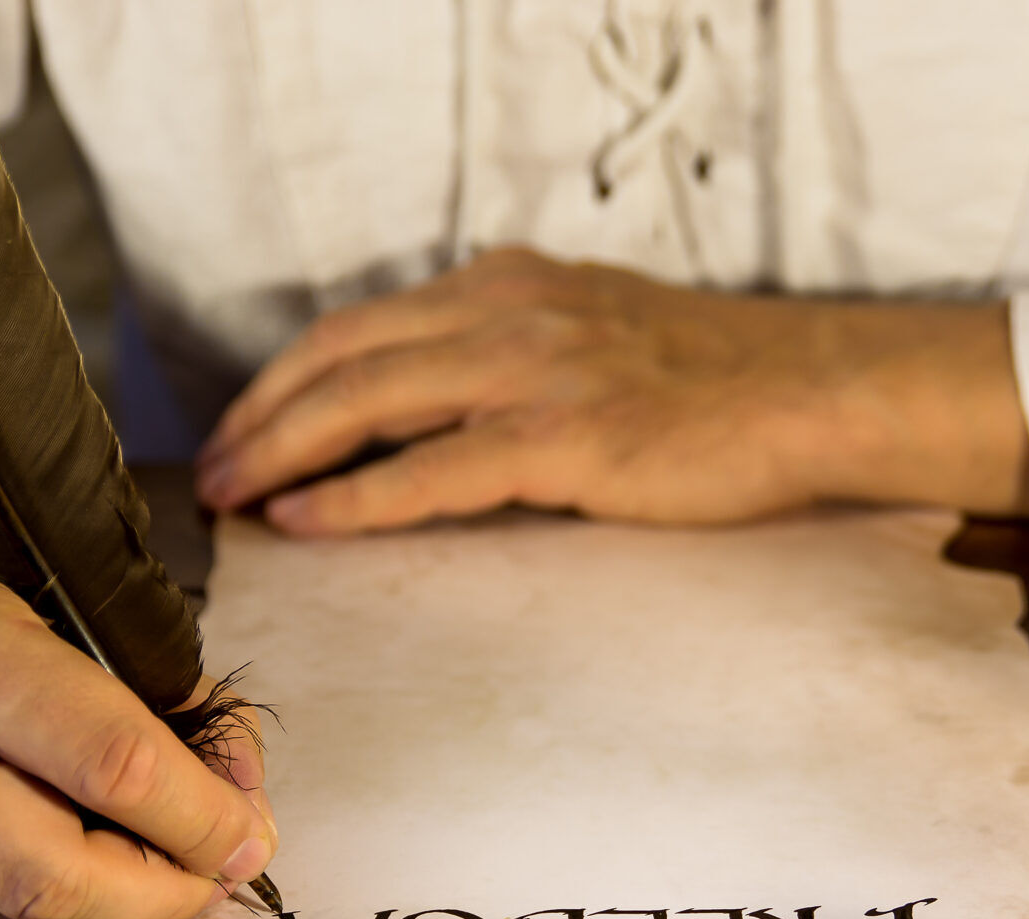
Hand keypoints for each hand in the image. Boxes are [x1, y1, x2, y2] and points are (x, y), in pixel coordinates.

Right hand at [0, 432, 274, 918]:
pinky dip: (26, 905)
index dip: (204, 819)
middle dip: (158, 895)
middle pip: (54, 872)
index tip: (249, 836)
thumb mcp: (38, 604)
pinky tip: (46, 859)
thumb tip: (240, 814)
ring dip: (97, 906)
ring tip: (136, 866)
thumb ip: (148, 703)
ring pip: (9, 915)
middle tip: (207, 881)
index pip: (113, 764)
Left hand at [197, 247, 1028, 535]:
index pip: (365, 325)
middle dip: (263, 417)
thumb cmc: (717, 386)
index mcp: (509, 286)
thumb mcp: (597, 339)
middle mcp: (508, 311)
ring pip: (370, 401)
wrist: (814, 393)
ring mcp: (536, 369)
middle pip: (344, 356)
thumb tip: (441, 413)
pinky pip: (434, 469)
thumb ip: (515, 356)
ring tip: (237, 500)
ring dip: (285, 453)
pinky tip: (308, 523)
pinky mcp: (566, 437)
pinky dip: (358, 497)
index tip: (245, 427)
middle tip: (213, 475)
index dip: (289, 378)